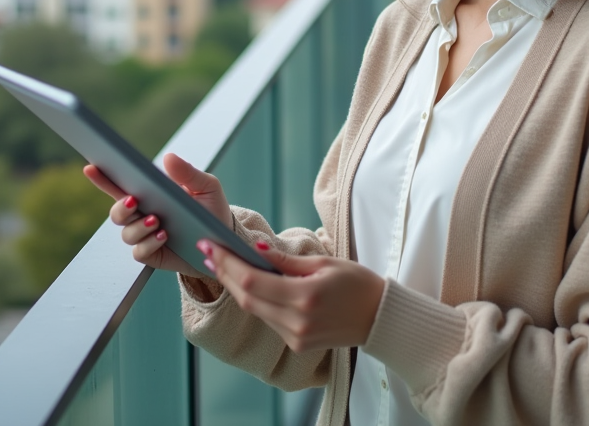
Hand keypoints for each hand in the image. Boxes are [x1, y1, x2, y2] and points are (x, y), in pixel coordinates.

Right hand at [83, 153, 231, 277]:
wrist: (224, 242)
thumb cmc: (211, 209)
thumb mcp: (206, 187)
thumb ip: (187, 173)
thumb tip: (167, 157)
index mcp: (150, 194)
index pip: (120, 186)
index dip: (102, 178)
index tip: (91, 167)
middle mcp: (142, 215)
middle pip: (116, 213)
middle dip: (120, 208)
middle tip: (133, 200)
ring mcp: (145, 237)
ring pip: (126, 233)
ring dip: (138, 227)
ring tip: (156, 221)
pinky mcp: (153, 255)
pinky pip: (139, 252)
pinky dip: (148, 244)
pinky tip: (163, 236)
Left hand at [198, 239, 385, 353]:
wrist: (380, 317)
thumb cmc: (358, 284)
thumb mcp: (325, 263)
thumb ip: (287, 260)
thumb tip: (256, 250)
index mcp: (305, 297)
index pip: (252, 281)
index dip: (227, 263)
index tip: (211, 245)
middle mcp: (297, 321)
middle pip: (247, 298)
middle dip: (224, 273)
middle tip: (208, 251)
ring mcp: (296, 337)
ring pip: (255, 310)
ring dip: (236, 287)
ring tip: (222, 264)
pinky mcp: (297, 344)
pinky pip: (268, 320)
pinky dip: (256, 300)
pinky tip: (248, 284)